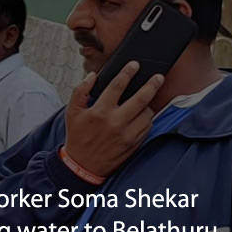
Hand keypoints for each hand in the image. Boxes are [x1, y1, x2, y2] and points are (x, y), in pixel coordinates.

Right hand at [64, 62, 165, 177]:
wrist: (82, 166)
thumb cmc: (78, 137)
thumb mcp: (72, 112)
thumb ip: (81, 91)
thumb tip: (93, 75)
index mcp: (99, 112)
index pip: (117, 86)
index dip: (128, 72)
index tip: (135, 65)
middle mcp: (115, 122)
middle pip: (141, 98)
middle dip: (152, 84)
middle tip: (159, 77)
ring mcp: (127, 134)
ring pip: (147, 113)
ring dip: (148, 104)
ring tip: (144, 101)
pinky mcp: (134, 143)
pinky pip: (147, 126)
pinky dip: (146, 119)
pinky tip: (141, 116)